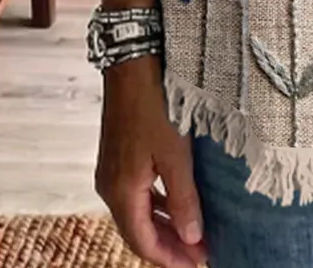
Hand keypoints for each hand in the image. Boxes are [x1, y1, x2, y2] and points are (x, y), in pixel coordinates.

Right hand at [96, 55, 207, 267]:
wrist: (132, 64)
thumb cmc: (155, 106)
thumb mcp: (175, 154)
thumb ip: (184, 198)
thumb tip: (191, 238)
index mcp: (122, 192)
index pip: (143, 243)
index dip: (171, 258)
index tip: (199, 264)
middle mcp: (110, 187)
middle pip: (139, 231)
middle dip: (169, 246)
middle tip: (201, 252)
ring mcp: (112, 170)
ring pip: (138, 212)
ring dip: (165, 225)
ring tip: (194, 232)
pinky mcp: (118, 155)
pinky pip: (137, 192)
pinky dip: (158, 204)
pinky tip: (177, 202)